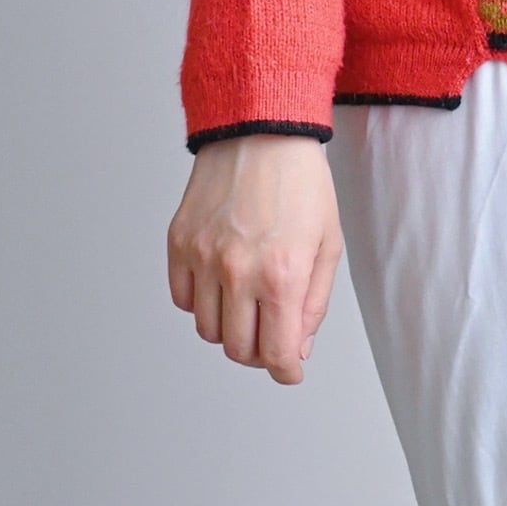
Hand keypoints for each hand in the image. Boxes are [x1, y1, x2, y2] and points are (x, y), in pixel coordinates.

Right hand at [167, 135, 342, 385]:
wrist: (262, 134)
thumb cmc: (302, 185)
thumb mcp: (327, 244)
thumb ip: (314, 304)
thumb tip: (296, 349)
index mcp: (282, 275)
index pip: (277, 353)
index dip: (287, 371)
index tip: (290, 371)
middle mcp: (238, 271)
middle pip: (239, 349)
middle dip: (260, 351)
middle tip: (273, 333)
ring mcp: (203, 258)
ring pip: (208, 330)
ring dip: (231, 327)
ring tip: (250, 300)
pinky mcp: (179, 243)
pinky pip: (184, 300)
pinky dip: (203, 303)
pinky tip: (224, 282)